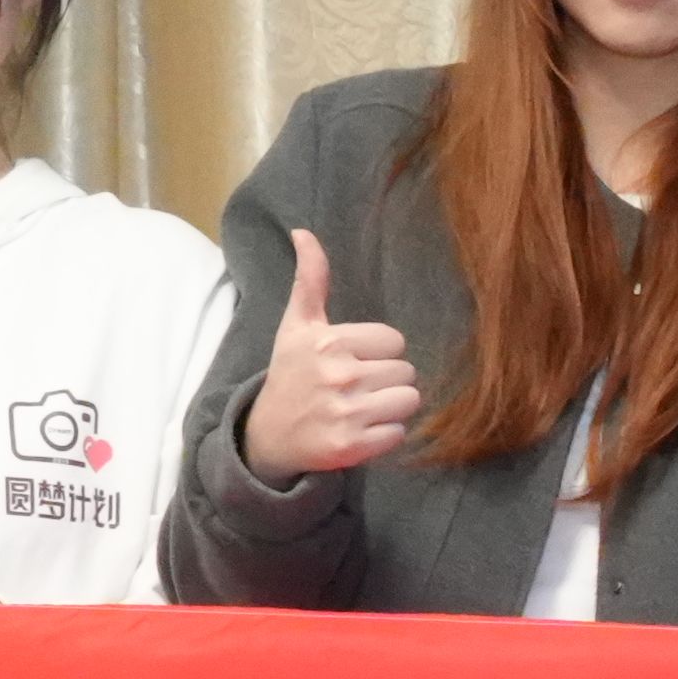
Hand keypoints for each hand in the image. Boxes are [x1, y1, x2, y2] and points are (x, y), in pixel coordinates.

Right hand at [238, 226, 422, 482]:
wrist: (268, 436)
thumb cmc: (291, 374)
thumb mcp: (297, 325)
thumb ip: (310, 279)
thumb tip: (303, 232)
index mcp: (330, 341)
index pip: (394, 341)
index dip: (378, 352)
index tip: (352, 360)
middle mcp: (339, 375)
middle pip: (406, 371)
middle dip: (386, 379)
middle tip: (356, 387)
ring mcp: (346, 413)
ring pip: (409, 400)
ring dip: (391, 406)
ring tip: (362, 407)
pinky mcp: (352, 446)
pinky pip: (399, 432)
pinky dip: (385, 434)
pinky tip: (360, 430)